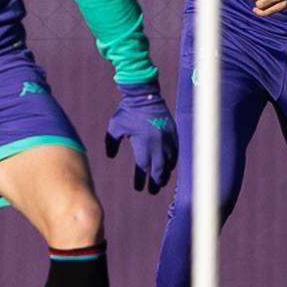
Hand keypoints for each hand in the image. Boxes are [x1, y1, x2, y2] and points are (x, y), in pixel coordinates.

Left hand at [104, 79, 176, 193]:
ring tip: (161, 182)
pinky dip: (173, 161)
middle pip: (158, 170)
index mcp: (143, 145)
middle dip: (155, 182)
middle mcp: (157, 145)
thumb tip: (110, 157)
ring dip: (165, 174)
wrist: (145, 95)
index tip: (139, 188)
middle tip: (152, 191)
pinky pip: (176, 152)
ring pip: (169, 163)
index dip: (141, 180)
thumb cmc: (127, 112)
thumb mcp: (115, 127)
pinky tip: (170, 167)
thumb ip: (111, 143)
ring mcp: (167, 139)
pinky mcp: (173, 133)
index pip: (142, 168)